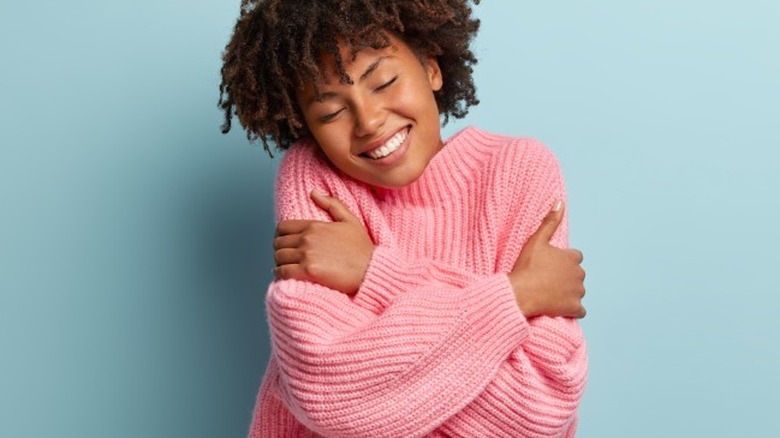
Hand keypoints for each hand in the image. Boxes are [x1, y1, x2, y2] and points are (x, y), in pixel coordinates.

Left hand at [273, 190, 374, 293]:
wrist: (371, 270)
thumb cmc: (363, 248)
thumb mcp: (350, 220)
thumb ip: (331, 204)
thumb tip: (313, 192)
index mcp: (315, 226)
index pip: (283, 227)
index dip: (280, 236)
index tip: (285, 243)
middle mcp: (307, 238)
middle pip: (278, 243)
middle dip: (281, 250)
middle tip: (287, 257)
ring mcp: (307, 255)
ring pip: (279, 257)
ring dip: (280, 263)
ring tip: (287, 267)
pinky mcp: (307, 271)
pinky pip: (283, 271)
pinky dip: (280, 274)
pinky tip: (285, 276)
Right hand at [509, 201, 586, 318]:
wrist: (521, 293)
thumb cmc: (526, 267)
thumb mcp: (536, 241)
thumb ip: (550, 222)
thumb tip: (560, 202)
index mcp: (572, 258)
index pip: (575, 257)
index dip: (563, 261)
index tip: (550, 266)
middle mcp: (579, 274)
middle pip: (577, 275)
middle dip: (567, 277)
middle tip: (547, 280)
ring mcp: (578, 292)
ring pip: (578, 292)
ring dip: (569, 293)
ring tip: (549, 294)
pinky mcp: (575, 308)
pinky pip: (580, 310)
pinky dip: (572, 310)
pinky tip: (559, 308)